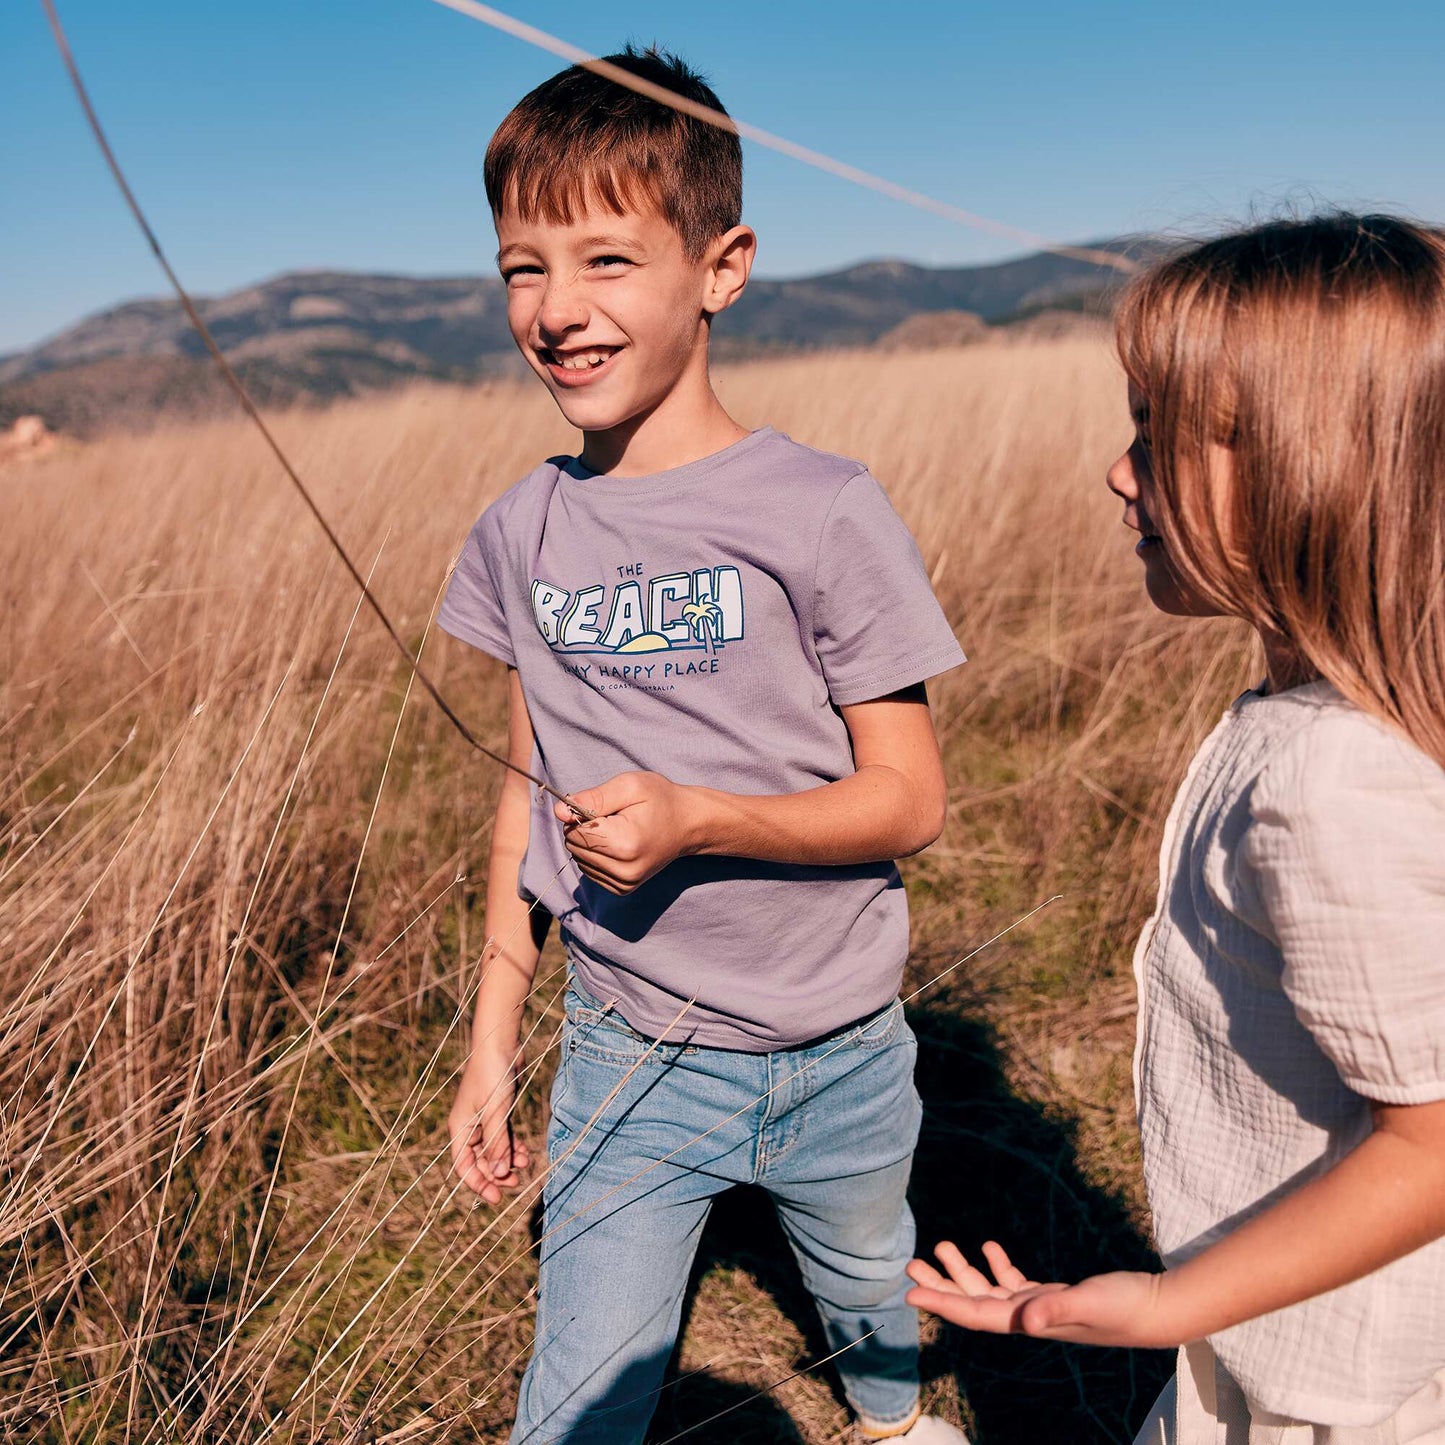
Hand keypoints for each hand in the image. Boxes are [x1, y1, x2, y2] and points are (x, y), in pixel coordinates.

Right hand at [449, 1052, 530, 1204]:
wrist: (500, 1043)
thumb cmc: (492, 1075)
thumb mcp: (496, 1111)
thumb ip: (498, 1144)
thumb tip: (500, 1175)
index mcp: (460, 1128)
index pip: (464, 1166)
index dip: (478, 1184)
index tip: (497, 1198)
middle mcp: (469, 1126)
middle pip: (480, 1161)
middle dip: (497, 1174)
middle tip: (518, 1182)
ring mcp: (484, 1119)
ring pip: (494, 1150)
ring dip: (508, 1160)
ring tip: (526, 1163)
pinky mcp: (498, 1110)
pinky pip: (502, 1136)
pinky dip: (512, 1146)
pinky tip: (525, 1152)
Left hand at [556, 771, 702, 894]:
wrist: (688, 824)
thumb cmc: (660, 800)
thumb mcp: (629, 786)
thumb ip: (592, 797)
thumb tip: (559, 811)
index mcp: (624, 844)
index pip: (575, 831)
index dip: (581, 813)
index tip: (603, 805)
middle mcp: (624, 870)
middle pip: (574, 846)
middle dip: (584, 828)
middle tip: (613, 815)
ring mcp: (624, 883)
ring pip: (579, 859)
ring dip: (590, 841)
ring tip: (618, 828)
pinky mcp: (622, 889)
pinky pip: (589, 869)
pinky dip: (596, 854)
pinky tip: (617, 843)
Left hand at [906, 1241, 1177, 1348]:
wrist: (1156, 1310)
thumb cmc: (1124, 1307)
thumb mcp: (1088, 1303)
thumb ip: (1056, 1309)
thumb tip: (1025, 1320)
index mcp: (1028, 1322)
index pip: (973, 1315)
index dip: (940, 1303)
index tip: (909, 1292)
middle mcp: (1028, 1318)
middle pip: (972, 1303)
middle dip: (940, 1285)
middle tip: (910, 1263)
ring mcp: (1040, 1307)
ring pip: (990, 1291)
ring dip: (964, 1272)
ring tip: (941, 1246)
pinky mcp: (1054, 1296)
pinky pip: (1015, 1282)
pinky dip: (997, 1266)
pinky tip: (988, 1246)